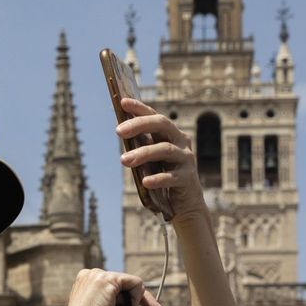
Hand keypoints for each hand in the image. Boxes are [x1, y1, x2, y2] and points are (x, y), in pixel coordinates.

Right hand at [59, 268, 162, 305]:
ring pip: (132, 284)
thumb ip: (113, 305)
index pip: (117, 286)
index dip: (131, 299)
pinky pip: (136, 285)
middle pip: (126, 283)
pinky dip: (136, 300)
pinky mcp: (107, 280)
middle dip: (139, 300)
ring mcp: (97, 276)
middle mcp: (89, 275)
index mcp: (85, 284)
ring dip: (132, 304)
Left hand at [117, 97, 205, 221]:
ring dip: (143, 153)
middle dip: (139, 125)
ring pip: (165, 149)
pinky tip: (144, 182)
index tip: (122, 102)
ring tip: (123, 160)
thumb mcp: (151, 159)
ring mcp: (186, 159)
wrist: (185, 202)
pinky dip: (157, 178)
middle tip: (118, 131)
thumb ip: (140, 146)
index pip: (155, 115)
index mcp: (171, 134)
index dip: (140, 108)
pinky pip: (171, 176)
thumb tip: (120, 131)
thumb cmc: (163, 175)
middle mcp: (181, 142)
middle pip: (162, 125)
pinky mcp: (188, 178)